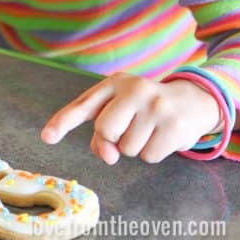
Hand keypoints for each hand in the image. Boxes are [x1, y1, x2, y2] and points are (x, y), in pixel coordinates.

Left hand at [40, 72, 221, 164]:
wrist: (192, 100)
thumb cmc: (145, 108)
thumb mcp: (121, 109)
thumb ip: (102, 132)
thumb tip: (107, 155)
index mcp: (114, 82)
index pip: (84, 104)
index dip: (63, 122)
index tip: (46, 137)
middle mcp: (134, 89)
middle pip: (104, 130)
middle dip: (113, 138)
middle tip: (130, 127)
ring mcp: (155, 106)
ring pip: (127, 148)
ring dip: (135, 147)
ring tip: (149, 129)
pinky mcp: (174, 126)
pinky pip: (149, 157)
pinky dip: (153, 153)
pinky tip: (162, 136)